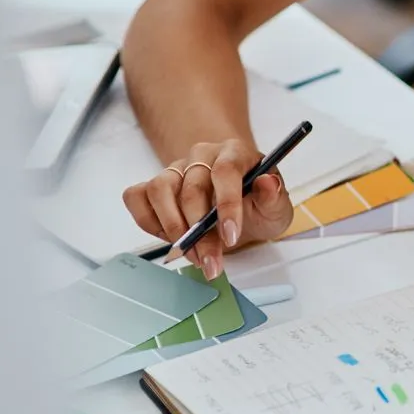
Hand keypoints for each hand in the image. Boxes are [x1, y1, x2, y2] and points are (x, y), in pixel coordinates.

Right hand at [121, 139, 292, 278]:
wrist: (242, 208)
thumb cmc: (258, 206)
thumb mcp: (276, 208)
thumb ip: (273, 197)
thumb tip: (267, 182)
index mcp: (235, 153)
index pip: (225, 171)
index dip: (226, 205)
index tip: (231, 236)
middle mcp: (202, 155)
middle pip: (191, 188)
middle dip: (200, 232)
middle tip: (211, 260)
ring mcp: (175, 168)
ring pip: (159, 190)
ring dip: (173, 228)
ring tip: (193, 254)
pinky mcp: (156, 184)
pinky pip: (137, 197)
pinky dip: (148, 221)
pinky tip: (170, 238)